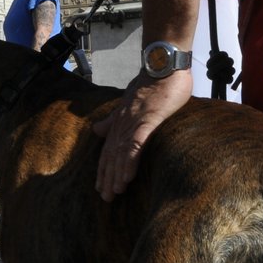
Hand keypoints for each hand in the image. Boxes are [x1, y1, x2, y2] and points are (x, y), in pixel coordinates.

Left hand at [92, 69, 192, 201]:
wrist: (164, 65)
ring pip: (121, 153)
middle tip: (105, 198)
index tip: (101, 186)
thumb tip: (98, 129)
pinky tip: (127, 177)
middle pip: (112, 154)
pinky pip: (136, 145)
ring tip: (114, 192)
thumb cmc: (153, 84)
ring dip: (116, 174)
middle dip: (107, 177)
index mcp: (121, 121)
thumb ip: (115, 118)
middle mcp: (123, 123)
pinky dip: (129, 161)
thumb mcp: (130, 102)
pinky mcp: (148, 121)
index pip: (109, 149)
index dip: (104, 168)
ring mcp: (134, 122)